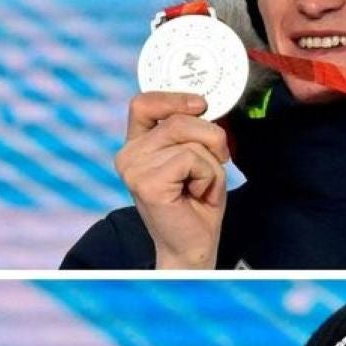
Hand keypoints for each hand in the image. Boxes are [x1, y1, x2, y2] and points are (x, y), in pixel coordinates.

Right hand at [115, 92, 229, 268]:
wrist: (193, 246)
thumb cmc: (196, 202)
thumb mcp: (193, 155)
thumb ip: (189, 130)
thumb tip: (202, 104)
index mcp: (135, 145)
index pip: (143, 103)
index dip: (174, 99)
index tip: (201, 105)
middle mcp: (128, 155)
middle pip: (178, 120)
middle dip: (211, 137)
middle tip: (217, 162)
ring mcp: (133, 169)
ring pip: (190, 140)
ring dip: (211, 164)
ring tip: (202, 185)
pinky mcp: (146, 182)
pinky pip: (192, 159)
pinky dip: (208, 177)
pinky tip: (198, 194)